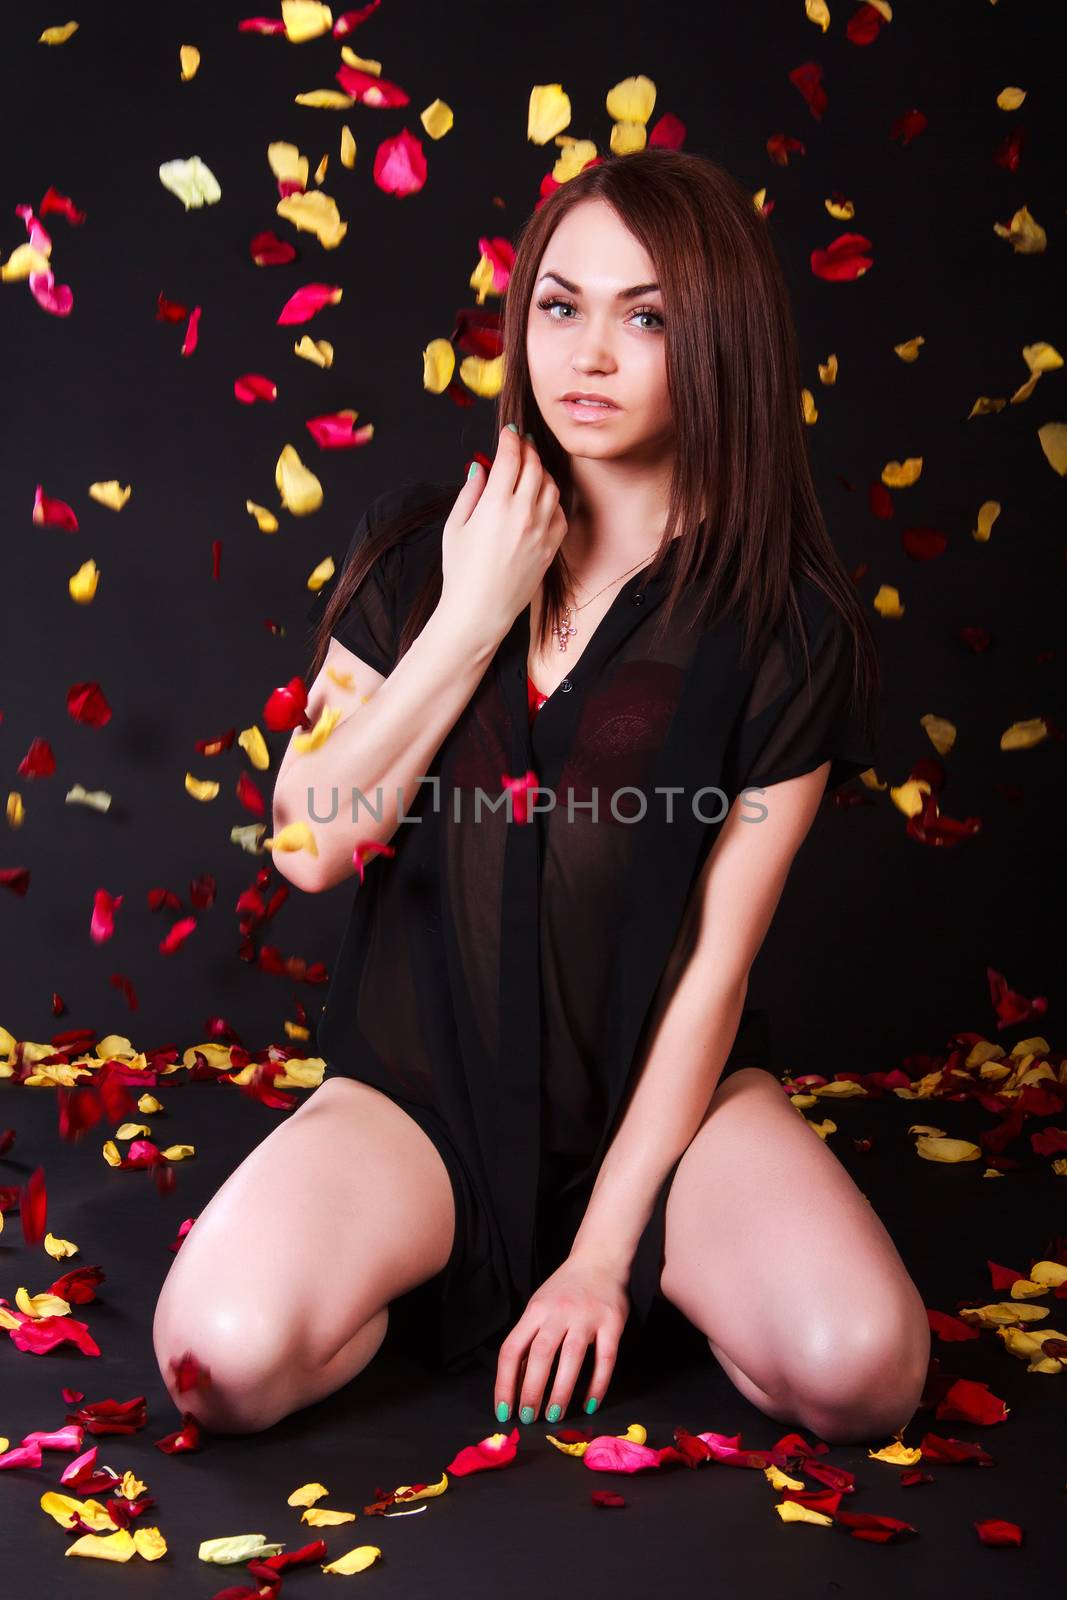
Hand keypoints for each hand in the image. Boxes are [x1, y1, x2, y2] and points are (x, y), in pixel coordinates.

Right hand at [440, 425, 567, 651]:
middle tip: (522, 442)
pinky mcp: (551, 547)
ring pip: (550, 486)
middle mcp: (523, 514)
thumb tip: (480, 468)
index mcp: (496, 505)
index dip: (510, 439)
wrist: (480, 612)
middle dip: (528, 449)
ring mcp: (541, 531)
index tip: (509, 432)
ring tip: (531, 467)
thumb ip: (470, 492)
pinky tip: (541, 497)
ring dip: (541, 471)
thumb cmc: (461, 572)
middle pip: (534, 466)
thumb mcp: (455, 527)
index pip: (510, 457)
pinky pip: (559, 512)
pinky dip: (551, 498)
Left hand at [493, 1255, 629, 1425]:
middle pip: (540, 1354)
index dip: (505, 1382)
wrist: (600, 1258)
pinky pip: (605, 1359)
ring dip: (560, 1391)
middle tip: (527, 1418)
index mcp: (536, 1310)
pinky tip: (589, 1404)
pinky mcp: (612, 1323)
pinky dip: (597, 1384)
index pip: (512, 1349)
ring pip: (571, 1358)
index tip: (503, 1410)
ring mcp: (586, 1316)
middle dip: (531, 1390)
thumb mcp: (540, 1306)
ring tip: (553, 1415)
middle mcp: (559, 1312)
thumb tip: (517, 1383)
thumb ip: (530, 1340)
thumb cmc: (565, 1289)